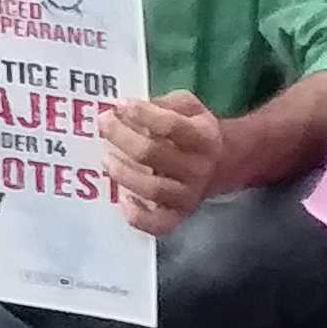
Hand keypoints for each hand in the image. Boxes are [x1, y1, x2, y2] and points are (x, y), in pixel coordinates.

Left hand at [100, 90, 224, 234]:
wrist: (222, 162)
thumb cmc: (194, 129)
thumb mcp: (188, 106)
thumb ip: (163, 103)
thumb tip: (126, 109)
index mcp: (203, 136)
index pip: (170, 125)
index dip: (142, 114)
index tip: (120, 105)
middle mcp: (198, 167)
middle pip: (153, 153)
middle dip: (121, 136)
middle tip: (104, 124)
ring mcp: (189, 194)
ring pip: (152, 188)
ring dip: (123, 173)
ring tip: (106, 158)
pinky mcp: (179, 215)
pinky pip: (159, 224)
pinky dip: (138, 216)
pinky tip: (123, 200)